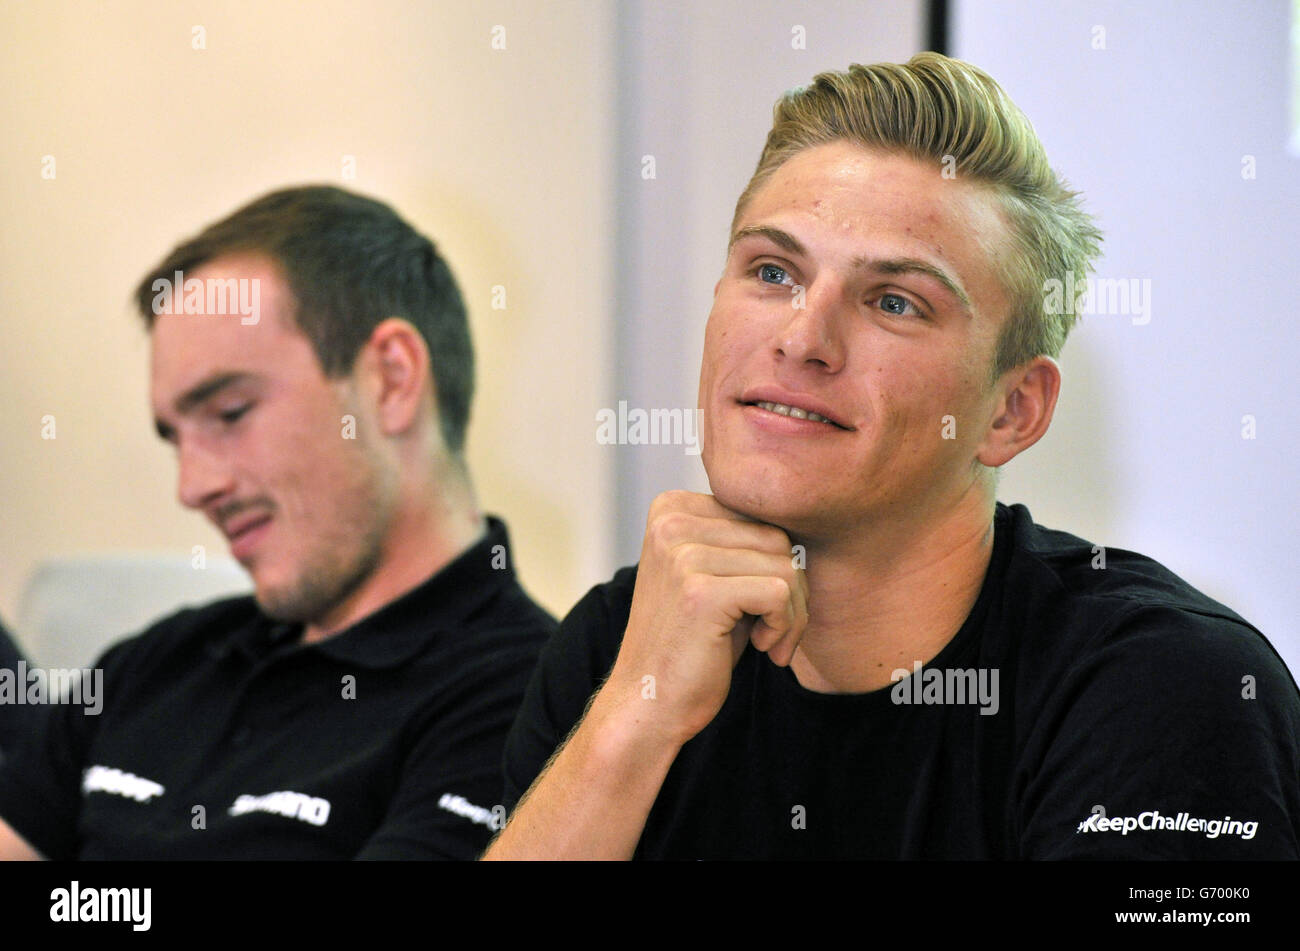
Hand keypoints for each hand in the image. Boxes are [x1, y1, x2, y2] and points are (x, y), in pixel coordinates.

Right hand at [601, 490, 808, 745]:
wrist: (648, 702)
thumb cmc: (690, 644)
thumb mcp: (714, 576)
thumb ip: (744, 543)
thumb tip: (804, 526)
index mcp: (672, 509)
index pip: (761, 516)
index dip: (775, 562)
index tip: (762, 605)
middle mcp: (672, 522)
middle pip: (777, 537)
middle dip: (792, 588)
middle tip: (774, 630)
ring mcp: (682, 554)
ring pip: (785, 565)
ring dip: (793, 613)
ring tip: (770, 641)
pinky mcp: (700, 591)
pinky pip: (779, 592)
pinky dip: (786, 626)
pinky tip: (764, 648)